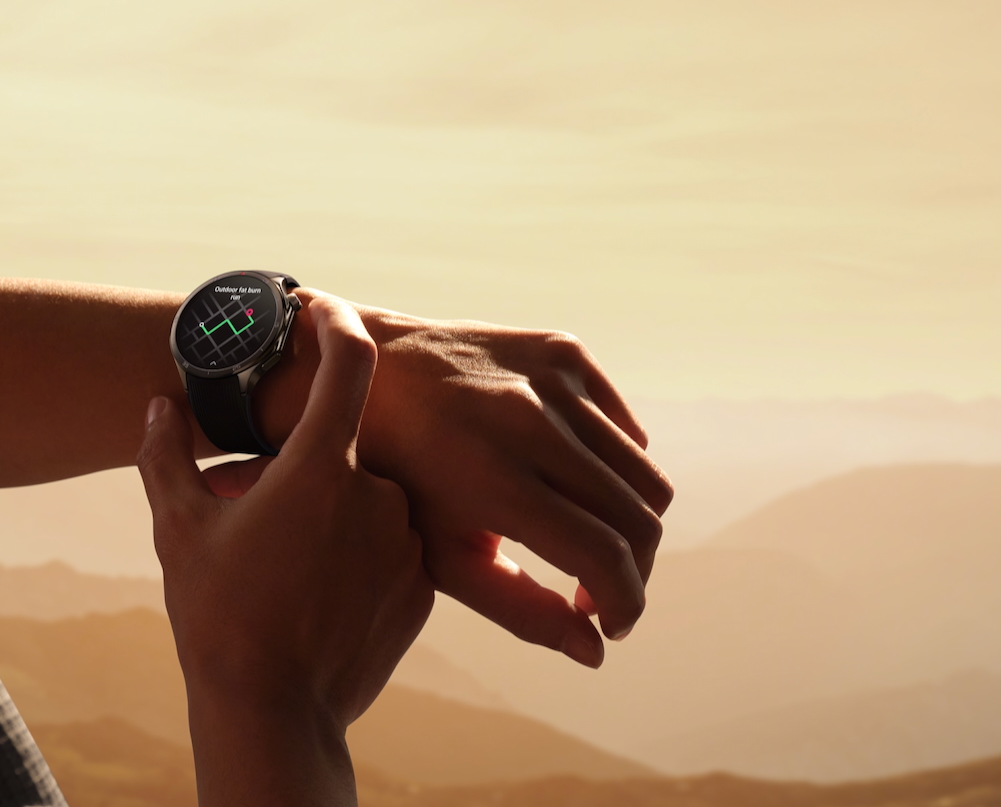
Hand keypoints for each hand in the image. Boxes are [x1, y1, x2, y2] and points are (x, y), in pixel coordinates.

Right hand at [138, 293, 432, 806]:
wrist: (271, 711)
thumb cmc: (218, 614)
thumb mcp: (178, 526)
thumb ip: (166, 455)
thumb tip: (158, 407)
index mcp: (319, 468)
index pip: (349, 364)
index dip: (337, 324)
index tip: (321, 309)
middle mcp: (377, 496)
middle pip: (344, 449)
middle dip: (303, 467)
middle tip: (258, 507)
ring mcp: (407, 545)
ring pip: (371, 501)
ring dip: (334, 513)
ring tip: (285, 562)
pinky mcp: (423, 590)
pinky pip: (392, 548)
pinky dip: (359, 554)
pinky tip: (316, 590)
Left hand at [246, 304, 671, 666]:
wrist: (356, 372)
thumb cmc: (391, 476)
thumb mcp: (438, 553)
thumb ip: (520, 608)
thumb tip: (594, 650)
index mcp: (494, 479)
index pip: (606, 556)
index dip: (624, 603)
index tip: (609, 625)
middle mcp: (529, 422)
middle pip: (639, 517)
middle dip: (633, 571)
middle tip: (597, 590)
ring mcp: (549, 379)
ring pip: (644, 473)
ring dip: (630, 521)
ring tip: (589, 541)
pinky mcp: (560, 350)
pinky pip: (625, 427)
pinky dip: (617, 465)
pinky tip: (575, 484)